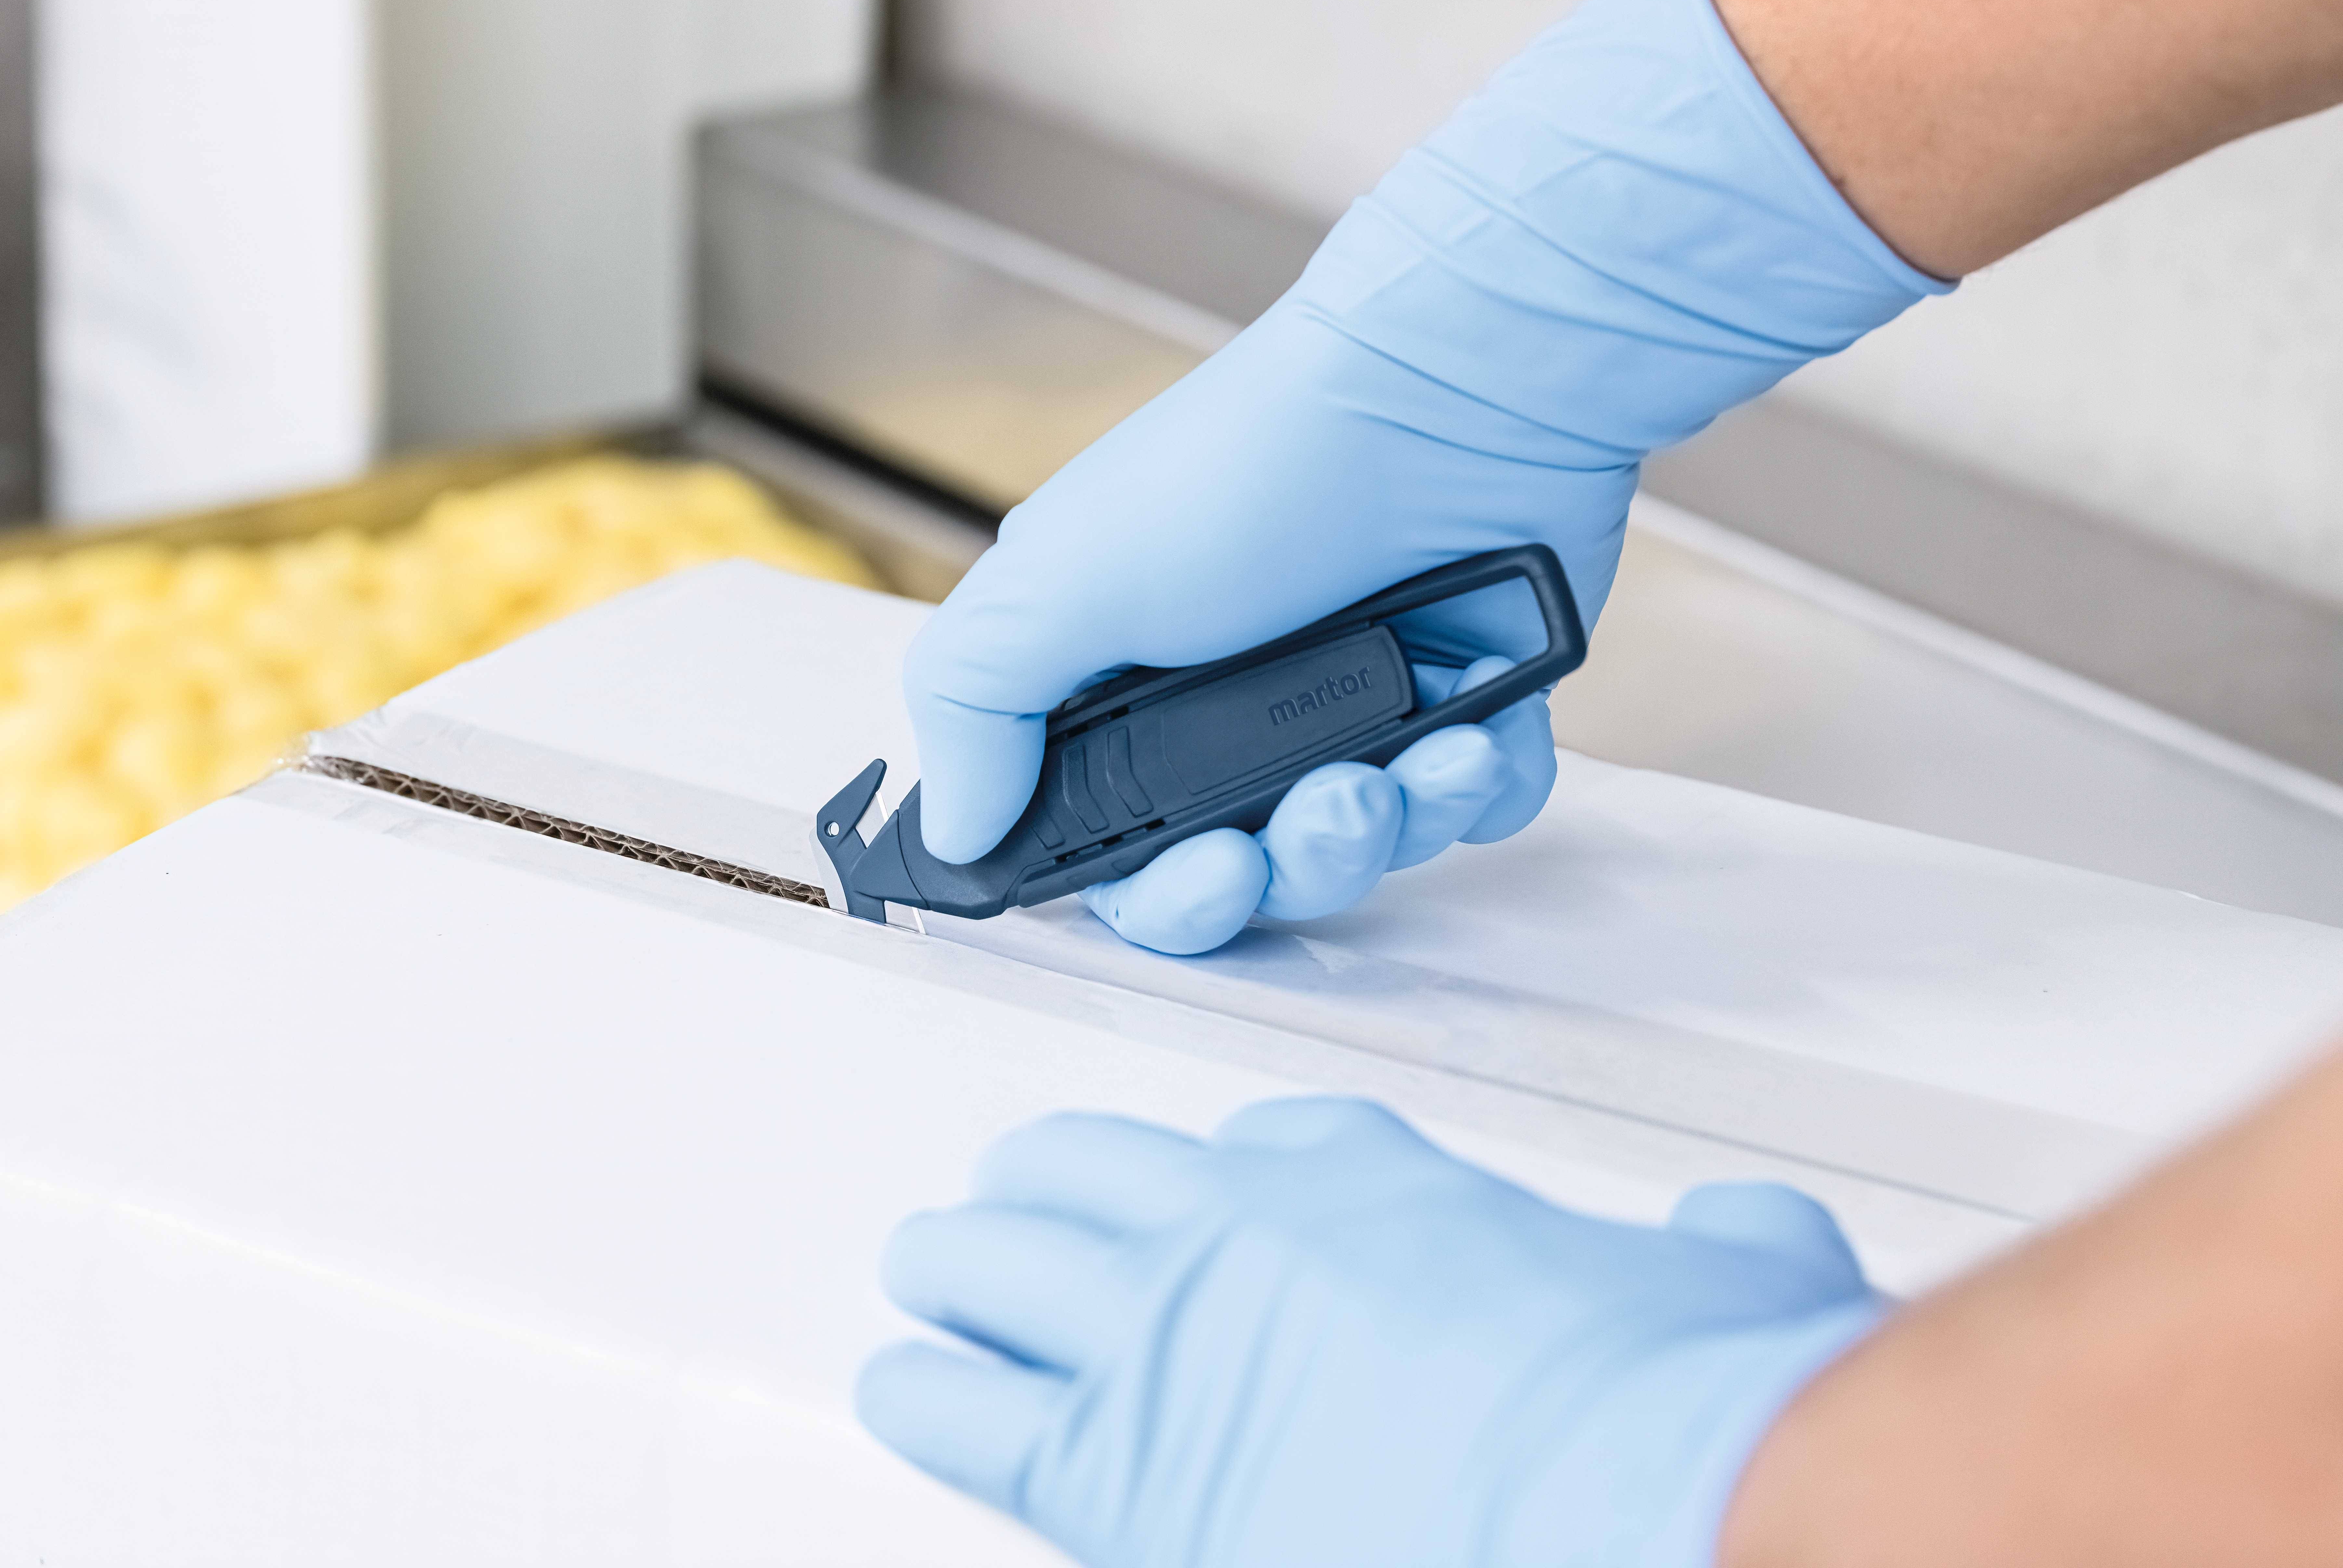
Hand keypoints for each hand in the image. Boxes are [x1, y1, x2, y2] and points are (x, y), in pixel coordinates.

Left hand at [859, 1097, 1884, 1567]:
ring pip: (995, 1265)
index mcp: (1376, 1185)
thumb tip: (1745, 1239)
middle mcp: (1250, 1234)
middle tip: (1012, 1220)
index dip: (1229, 1184)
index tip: (1218, 1210)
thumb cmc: (1678, 1409)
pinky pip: (970, 1414)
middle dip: (1042, 1199)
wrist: (1651, 1501)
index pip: (1259, 1147)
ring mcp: (1171, 1340)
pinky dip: (928, 1395)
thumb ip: (1706, 1252)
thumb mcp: (1720, 1285)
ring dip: (959, 1272)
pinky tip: (904, 1387)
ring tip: (931, 1279)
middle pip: (1086, 1177)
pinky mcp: (1120, 1469)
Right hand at [901, 0, 1941, 954]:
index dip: (1165, 894)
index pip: (1124, 853)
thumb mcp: (1062, 575)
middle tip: (1327, 811)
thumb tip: (955, 830)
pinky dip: (1480, 788)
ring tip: (1409, 762)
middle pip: (1251, 873)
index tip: (1207, 873)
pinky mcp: (1471, 692)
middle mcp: (1238, 700)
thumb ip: (977, 705)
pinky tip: (1478, 732)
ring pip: (1367, 849)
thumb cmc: (1249, 469)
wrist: (1448, 389)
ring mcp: (1359, 698)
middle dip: (1287, 869)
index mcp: (1129, 685)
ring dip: (1387, 826)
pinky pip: (1478, 805)